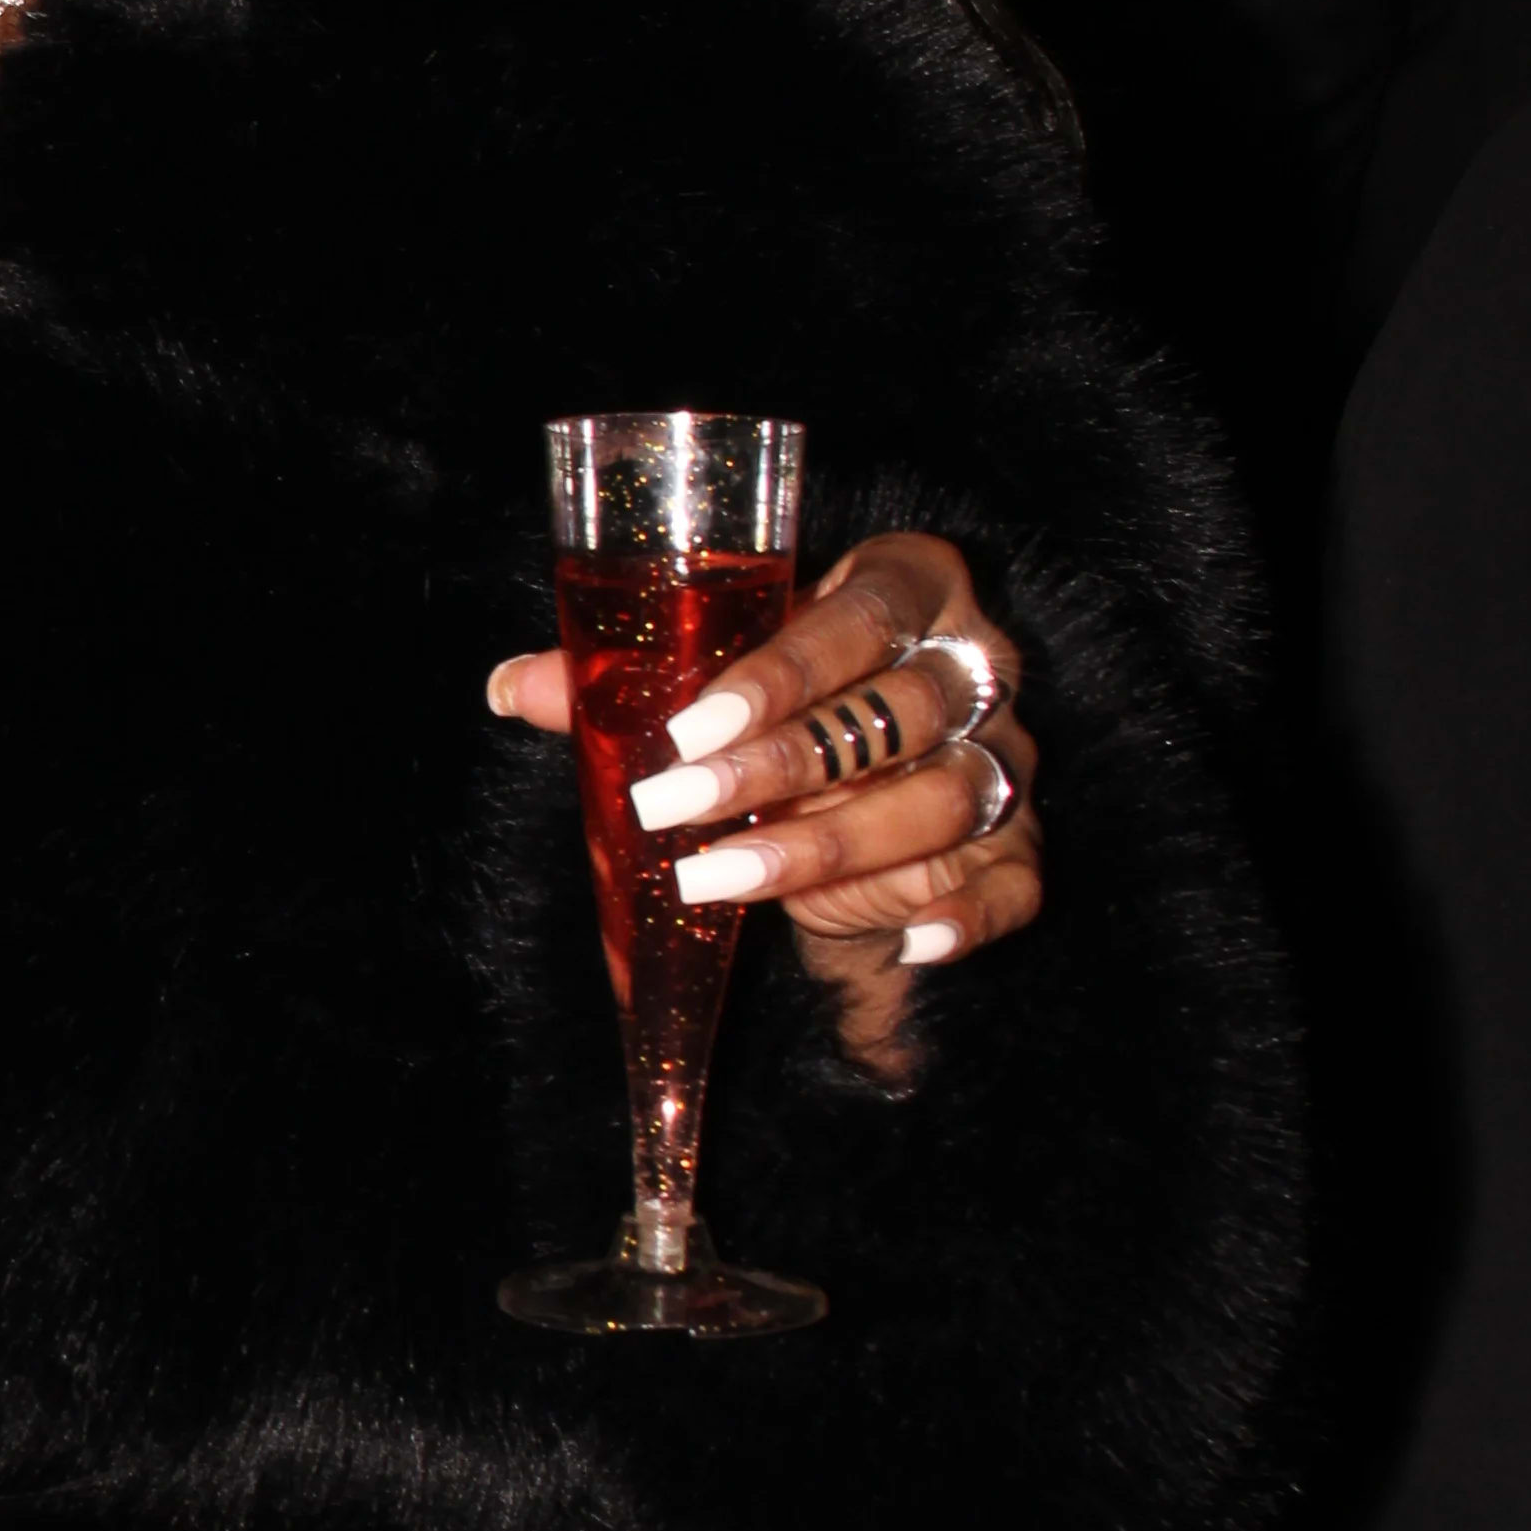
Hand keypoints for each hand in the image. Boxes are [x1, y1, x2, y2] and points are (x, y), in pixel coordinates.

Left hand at [488, 531, 1042, 1076]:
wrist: (859, 784)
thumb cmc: (785, 711)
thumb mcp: (716, 688)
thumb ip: (628, 684)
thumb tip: (513, 685)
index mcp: (910, 588)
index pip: (865, 614)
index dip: (783, 670)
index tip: (691, 727)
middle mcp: (976, 665)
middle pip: (903, 708)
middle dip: (784, 763)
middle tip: (674, 803)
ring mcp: (1005, 758)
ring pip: (945, 796)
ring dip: (832, 846)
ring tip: (720, 878)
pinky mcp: (1017, 847)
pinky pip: (1014, 882)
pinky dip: (968, 917)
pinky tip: (906, 942)